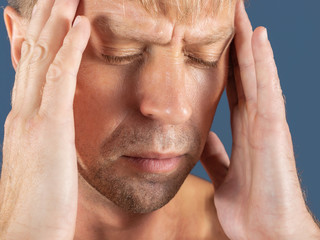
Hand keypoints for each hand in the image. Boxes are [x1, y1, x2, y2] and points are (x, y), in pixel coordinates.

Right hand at [0, 0, 89, 238]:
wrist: (26, 235)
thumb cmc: (39, 206)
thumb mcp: (41, 165)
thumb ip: (45, 142)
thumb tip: (51, 131)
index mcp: (23, 122)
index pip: (28, 71)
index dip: (34, 41)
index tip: (42, 18)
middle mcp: (22, 113)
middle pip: (32, 55)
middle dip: (44, 20)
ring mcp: (32, 118)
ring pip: (42, 57)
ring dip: (56, 21)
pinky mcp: (49, 128)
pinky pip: (61, 78)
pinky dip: (69, 48)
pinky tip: (81, 23)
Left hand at [200, 2, 319, 239]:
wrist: (267, 233)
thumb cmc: (250, 204)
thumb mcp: (223, 172)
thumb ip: (214, 152)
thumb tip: (200, 135)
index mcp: (243, 128)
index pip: (233, 86)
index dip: (225, 61)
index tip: (213, 38)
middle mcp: (256, 120)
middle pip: (244, 73)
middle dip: (236, 43)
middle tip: (228, 11)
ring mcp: (267, 122)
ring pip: (256, 74)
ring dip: (249, 42)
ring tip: (241, 12)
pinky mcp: (274, 131)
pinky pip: (266, 90)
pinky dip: (263, 64)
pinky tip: (257, 38)